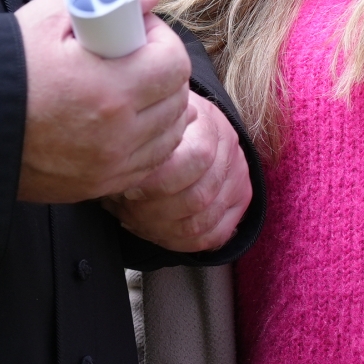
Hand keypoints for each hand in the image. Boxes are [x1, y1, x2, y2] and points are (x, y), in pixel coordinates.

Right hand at [17, 0, 193, 204]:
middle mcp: (118, 134)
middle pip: (176, 99)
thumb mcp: (48, 19)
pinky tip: (125, 121)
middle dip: (164, 72)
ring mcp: (110, 166)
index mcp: (109, 90)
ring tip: (132, 89)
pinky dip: (147, 140)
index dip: (162, 40)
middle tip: (136, 57)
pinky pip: (148, 163)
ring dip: (161, 108)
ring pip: (168, 134)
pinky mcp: (98, 186)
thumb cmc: (6, 68)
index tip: (139, 32)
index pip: (174, 63)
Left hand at [103, 91, 253, 254]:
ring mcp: (238, 175)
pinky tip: (158, 234)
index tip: (127, 188)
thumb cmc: (158, 125)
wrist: (187, 122)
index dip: (160, 181)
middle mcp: (229, 149)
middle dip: (154, 212)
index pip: (197, 158)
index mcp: (207, 123)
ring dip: (162, 229)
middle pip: (198, 197)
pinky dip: (183, 242)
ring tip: (134, 221)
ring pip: (202, 220)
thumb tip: (122, 179)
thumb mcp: (147, 121)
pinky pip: (215, 234)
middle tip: (125, 211)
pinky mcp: (241, 198)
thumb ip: (139, 144)